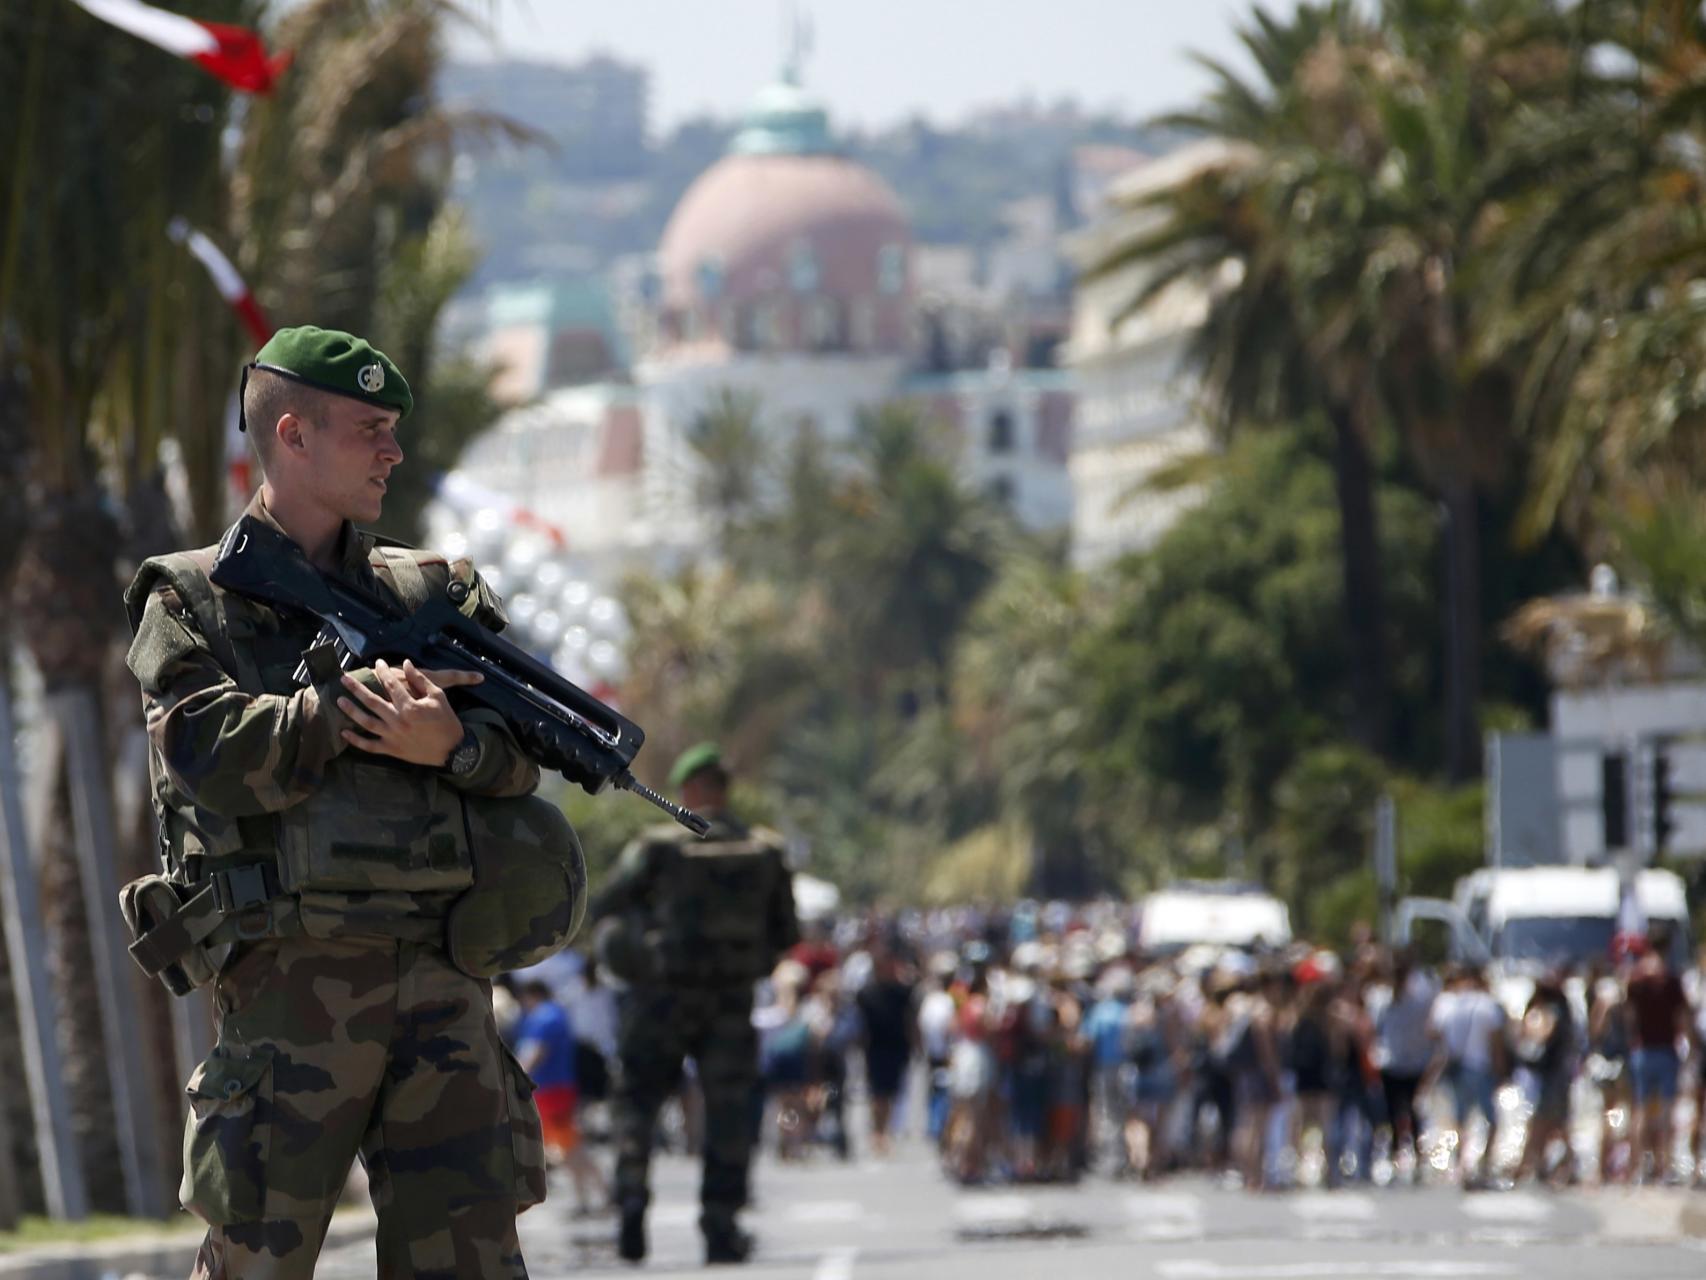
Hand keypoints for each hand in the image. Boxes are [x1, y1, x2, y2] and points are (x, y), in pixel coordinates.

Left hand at [337, 659, 482, 765]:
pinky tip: (344, 732)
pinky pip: (369, 746)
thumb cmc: (446, 721)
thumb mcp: (438, 696)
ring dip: (351, 711)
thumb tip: (407, 664)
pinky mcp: (391, 749)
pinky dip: (356, 740)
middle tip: (344, 679)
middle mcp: (398, 721)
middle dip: (356, 689)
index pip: (391, 684)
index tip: (377, 663)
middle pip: (372, 702)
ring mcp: (392, 736)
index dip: (383, 671)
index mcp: (410, 707)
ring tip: (340, 701)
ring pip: (366, 722)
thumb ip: (420, 680)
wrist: (452, 750)